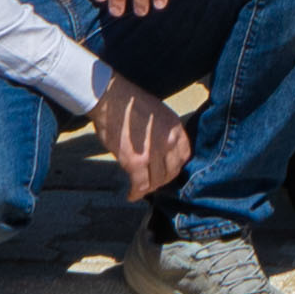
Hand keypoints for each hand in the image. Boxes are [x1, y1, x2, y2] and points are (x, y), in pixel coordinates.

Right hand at [92, 70, 193, 204]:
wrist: (110, 99)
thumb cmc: (129, 104)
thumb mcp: (158, 113)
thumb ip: (164, 132)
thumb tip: (162, 150)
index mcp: (175, 128)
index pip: (184, 156)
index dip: (174, 166)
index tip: (166, 170)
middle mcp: (168, 142)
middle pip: (172, 171)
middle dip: (162, 179)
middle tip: (152, 182)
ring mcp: (153, 153)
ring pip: (157, 180)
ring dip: (149, 187)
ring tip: (141, 189)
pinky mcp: (135, 161)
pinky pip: (140, 185)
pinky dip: (136, 193)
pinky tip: (131, 195)